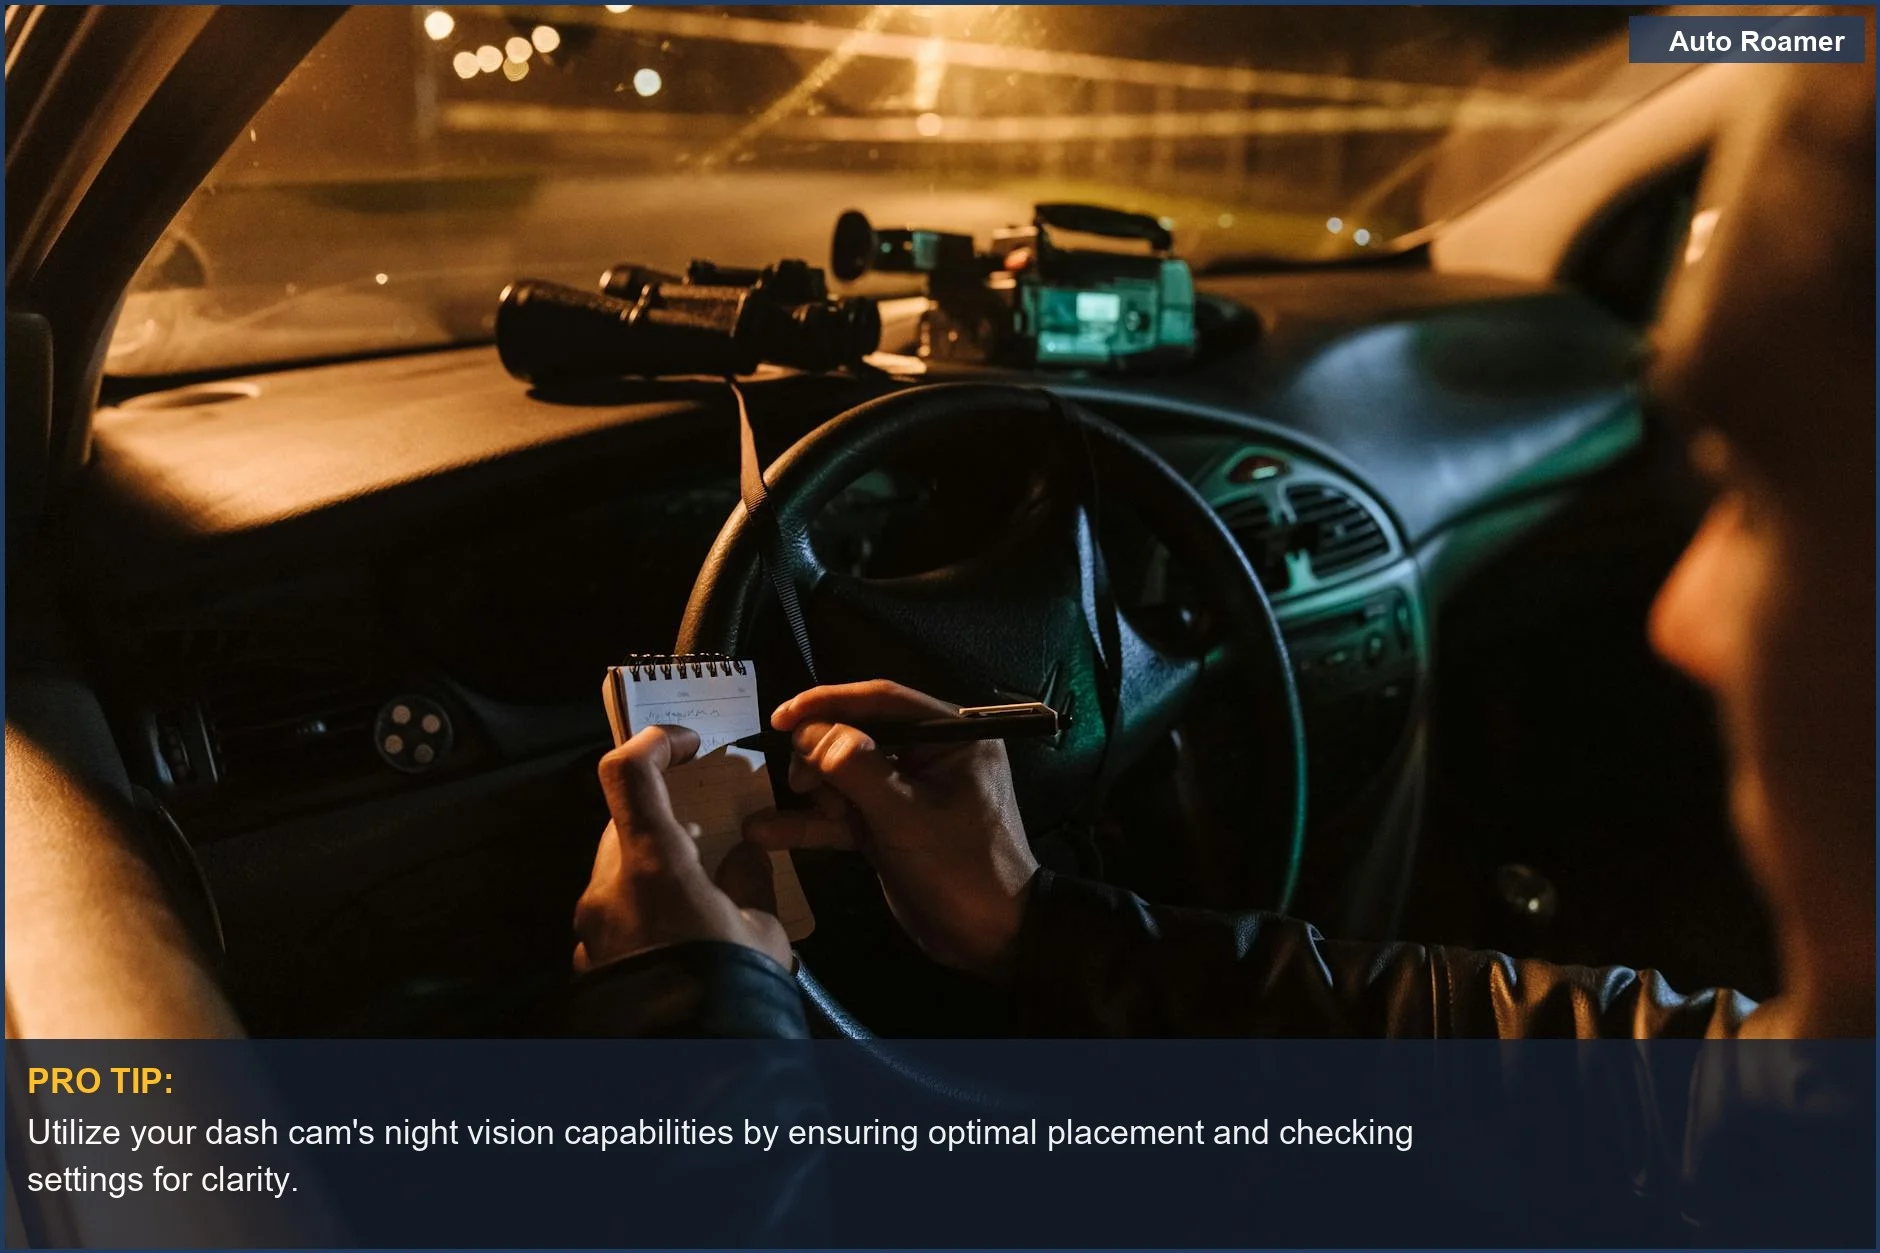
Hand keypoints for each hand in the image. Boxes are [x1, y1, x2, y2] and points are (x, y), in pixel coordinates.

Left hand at [573, 725, 791, 973]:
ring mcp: (590, 930)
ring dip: (654, 868)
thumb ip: (748, 880)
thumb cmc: (732, 989)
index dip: (654, 742)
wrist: (692, 1072)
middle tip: (710, 832)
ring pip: (617, 873)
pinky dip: (644, 913)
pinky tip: (681, 941)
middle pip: (623, 823)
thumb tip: (744, 856)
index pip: (626, 771)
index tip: (688, 744)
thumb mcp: (760, 930)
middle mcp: (607, 890)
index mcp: (651, 865)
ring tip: (703, 895)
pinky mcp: (588, 965)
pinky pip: (614, 919)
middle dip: (664, 819)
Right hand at [742, 680, 1037, 979]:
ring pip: (844, 775)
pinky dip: (810, 823)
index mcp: (951, 737)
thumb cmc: (960, 868)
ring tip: (799, 813)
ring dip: (815, 792)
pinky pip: (844, 814)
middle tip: (800, 784)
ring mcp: (906, 793)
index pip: (882, 700)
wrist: (990, 939)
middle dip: (820, 758)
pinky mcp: (889, 826)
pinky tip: (764, 831)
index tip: (782, 717)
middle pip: (856, 735)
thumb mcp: (906, 816)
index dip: (828, 702)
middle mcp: (929, 755)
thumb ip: (856, 768)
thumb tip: (808, 730)